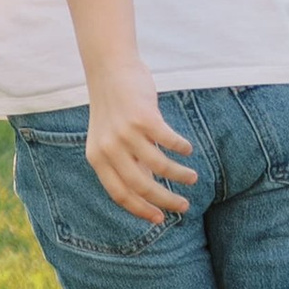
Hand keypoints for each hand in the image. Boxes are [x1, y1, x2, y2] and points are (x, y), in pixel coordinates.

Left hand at [85, 65, 193, 224]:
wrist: (110, 69)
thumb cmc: (114, 109)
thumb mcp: (111, 141)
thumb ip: (127, 165)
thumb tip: (151, 196)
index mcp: (97, 157)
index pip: (120, 194)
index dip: (142, 210)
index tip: (161, 219)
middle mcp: (108, 147)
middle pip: (142, 186)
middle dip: (166, 200)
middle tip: (184, 207)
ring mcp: (125, 132)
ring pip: (160, 166)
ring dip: (180, 175)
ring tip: (192, 177)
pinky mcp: (143, 117)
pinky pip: (169, 141)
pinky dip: (181, 148)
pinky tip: (187, 150)